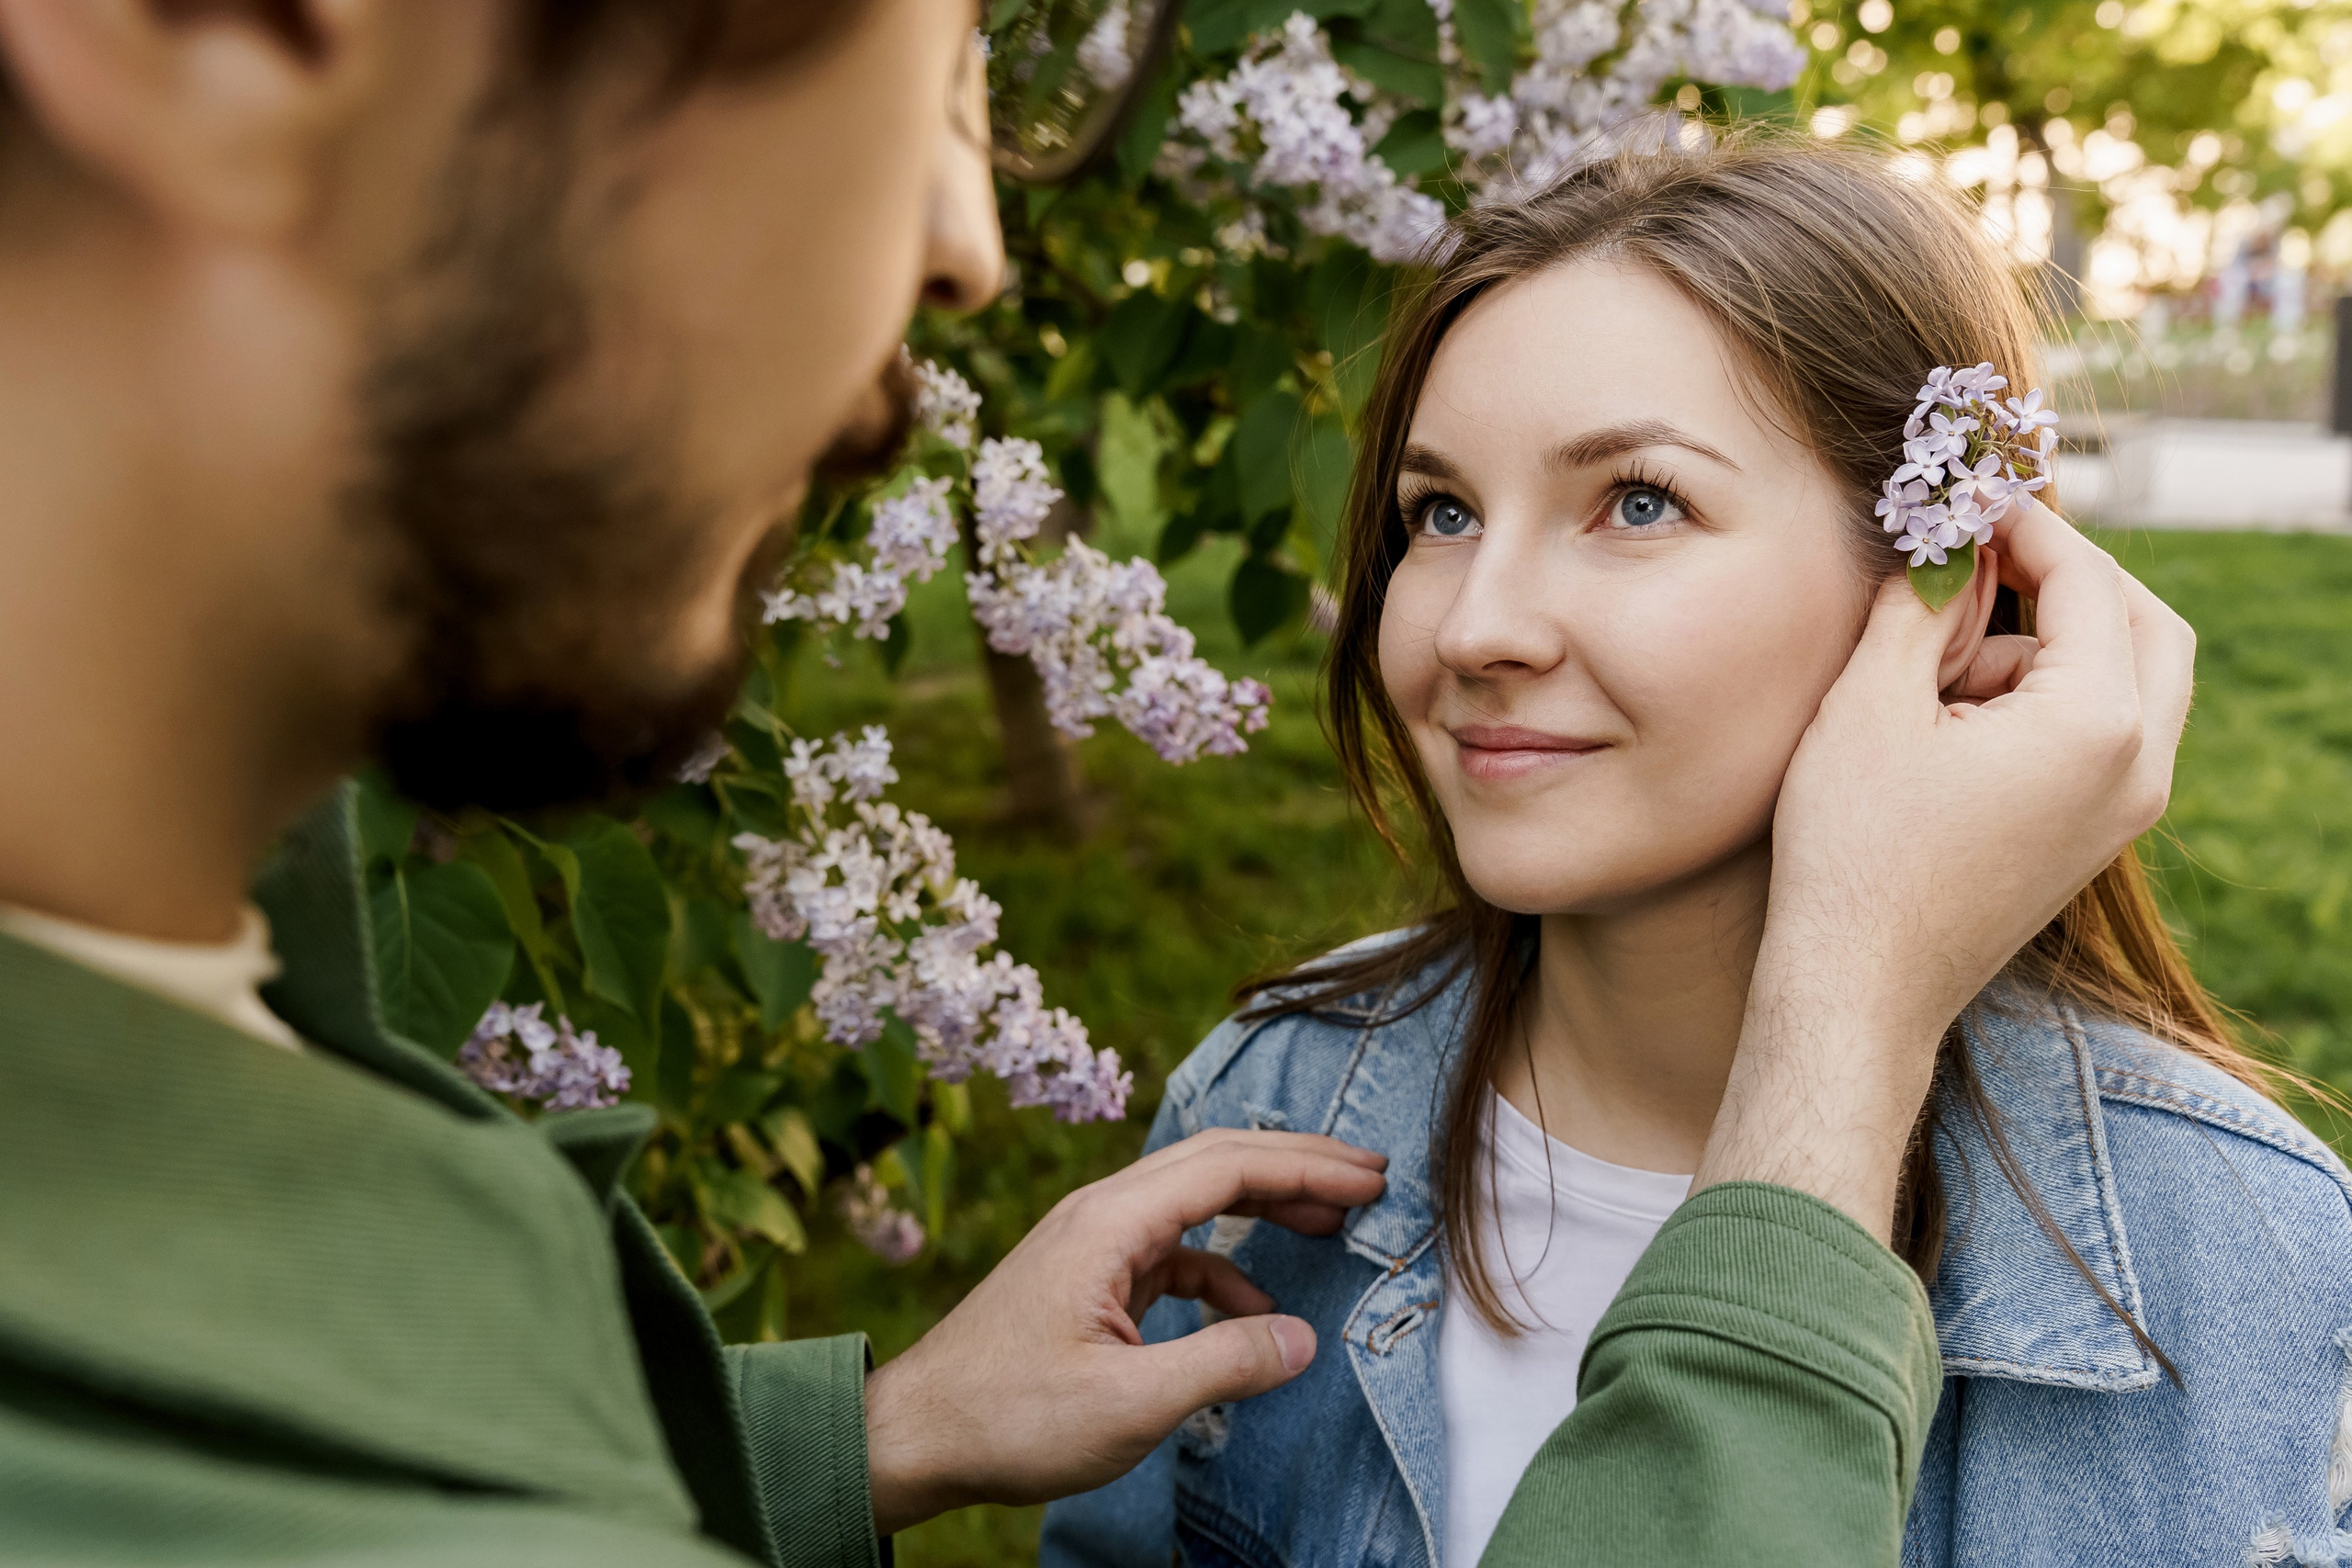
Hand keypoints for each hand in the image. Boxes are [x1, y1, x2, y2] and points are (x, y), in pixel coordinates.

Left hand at [862, 1127, 1388, 1533]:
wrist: (912, 1436)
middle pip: (1215, 1161)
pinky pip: (1171, 1253)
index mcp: (1108, 1223)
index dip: (1307, 1166)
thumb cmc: (1007, 1419)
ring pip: (1194, 1201)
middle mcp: (1100, 1214)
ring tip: (1332, 1226)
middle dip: (1296, 1163)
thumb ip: (1224, 1365)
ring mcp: (1092, 1245)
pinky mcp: (1087, 1281)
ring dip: (1264, 1207)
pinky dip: (1222, 1268)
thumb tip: (1304, 1338)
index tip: (1372, 1177)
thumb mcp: (1129, 1403)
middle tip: (1371, 1177)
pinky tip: (1254, 1311)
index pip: (1228, 1165)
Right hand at [1696, 499, 2193, 1236]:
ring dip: (2053, 643)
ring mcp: (2125, 811)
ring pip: (2130, 680)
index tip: (1966, 497)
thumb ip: (1920, 603)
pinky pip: (2103, 735)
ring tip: (1941, 661)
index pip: (2088, 579)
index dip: (2024, 524)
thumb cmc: (1853, 853)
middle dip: (2068, 576)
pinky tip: (1954, 718)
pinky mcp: (2094, 839)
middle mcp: (2140, 766)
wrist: (1857, 992)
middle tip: (1981, 555)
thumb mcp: (1871, 704)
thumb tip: (1945, 534)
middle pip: (2146, 623)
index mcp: (2098, 724)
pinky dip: (2049, 699)